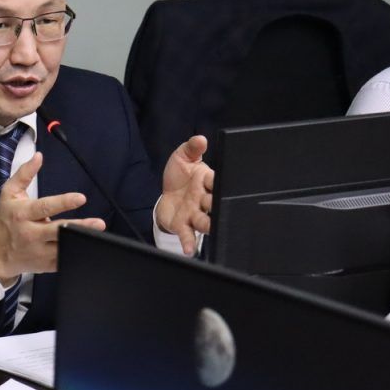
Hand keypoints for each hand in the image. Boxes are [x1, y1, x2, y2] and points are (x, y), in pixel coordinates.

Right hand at [0, 152, 106, 283]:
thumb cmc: (5, 218)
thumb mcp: (9, 193)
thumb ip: (24, 174)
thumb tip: (38, 156)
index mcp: (22, 214)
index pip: (45, 207)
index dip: (64, 202)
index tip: (81, 198)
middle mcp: (30, 233)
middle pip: (58, 230)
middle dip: (79, 226)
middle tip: (98, 223)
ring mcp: (38, 251)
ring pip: (63, 247)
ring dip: (81, 241)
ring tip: (98, 235)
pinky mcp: (45, 264)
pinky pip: (64, 260)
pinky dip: (76, 253)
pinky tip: (88, 247)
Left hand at [155, 135, 214, 254]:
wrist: (166, 196)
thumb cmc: (179, 176)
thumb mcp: (183, 157)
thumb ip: (192, 148)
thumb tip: (200, 138)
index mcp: (207, 181)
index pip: (217, 181)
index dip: (219, 182)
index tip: (222, 182)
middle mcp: (204, 199)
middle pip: (215, 203)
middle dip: (218, 205)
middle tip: (221, 206)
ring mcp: (194, 213)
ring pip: (206, 221)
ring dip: (208, 224)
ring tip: (211, 227)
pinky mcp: (183, 225)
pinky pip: (188, 235)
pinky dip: (190, 243)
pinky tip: (189, 250)